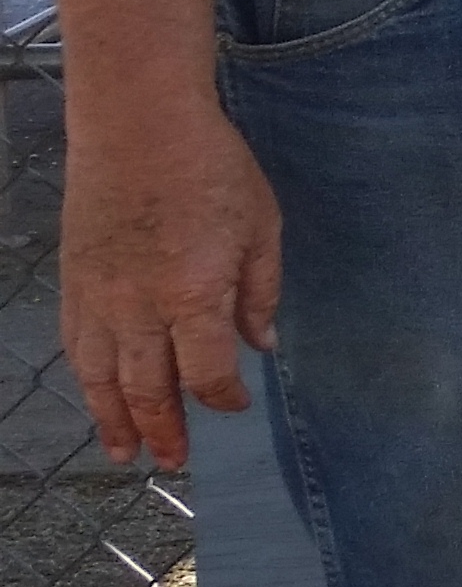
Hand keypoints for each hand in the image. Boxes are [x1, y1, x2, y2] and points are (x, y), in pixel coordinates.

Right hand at [60, 105, 278, 471]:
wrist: (138, 125)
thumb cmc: (213, 168)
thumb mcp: (261, 226)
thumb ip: (260, 291)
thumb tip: (264, 346)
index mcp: (193, 295)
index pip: (207, 372)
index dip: (223, 398)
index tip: (235, 407)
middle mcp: (138, 308)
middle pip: (147, 387)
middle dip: (164, 429)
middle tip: (176, 461)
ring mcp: (98, 297)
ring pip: (100, 377)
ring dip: (114, 419)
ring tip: (125, 452)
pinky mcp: (73, 282)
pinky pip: (76, 346)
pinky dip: (86, 380)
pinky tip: (95, 395)